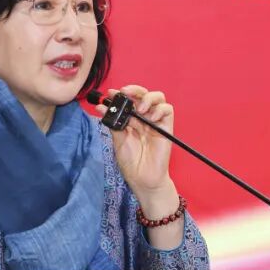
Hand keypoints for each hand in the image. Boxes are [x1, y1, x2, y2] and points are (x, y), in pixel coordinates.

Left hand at [95, 84, 175, 201]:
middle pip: (143, 94)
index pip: (128, 100)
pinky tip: (151, 116)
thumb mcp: (118, 141)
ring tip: (140, 107)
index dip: (119, 94)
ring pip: (157, 98)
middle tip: (124, 92)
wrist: (143, 179)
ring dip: (148, 97)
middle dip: (134, 90)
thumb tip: (101, 107)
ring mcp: (156, 122)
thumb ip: (113, 123)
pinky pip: (168, 110)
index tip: (110, 94)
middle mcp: (144, 118)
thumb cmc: (131, 163)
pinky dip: (160, 108)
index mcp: (131, 120)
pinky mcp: (167, 128)